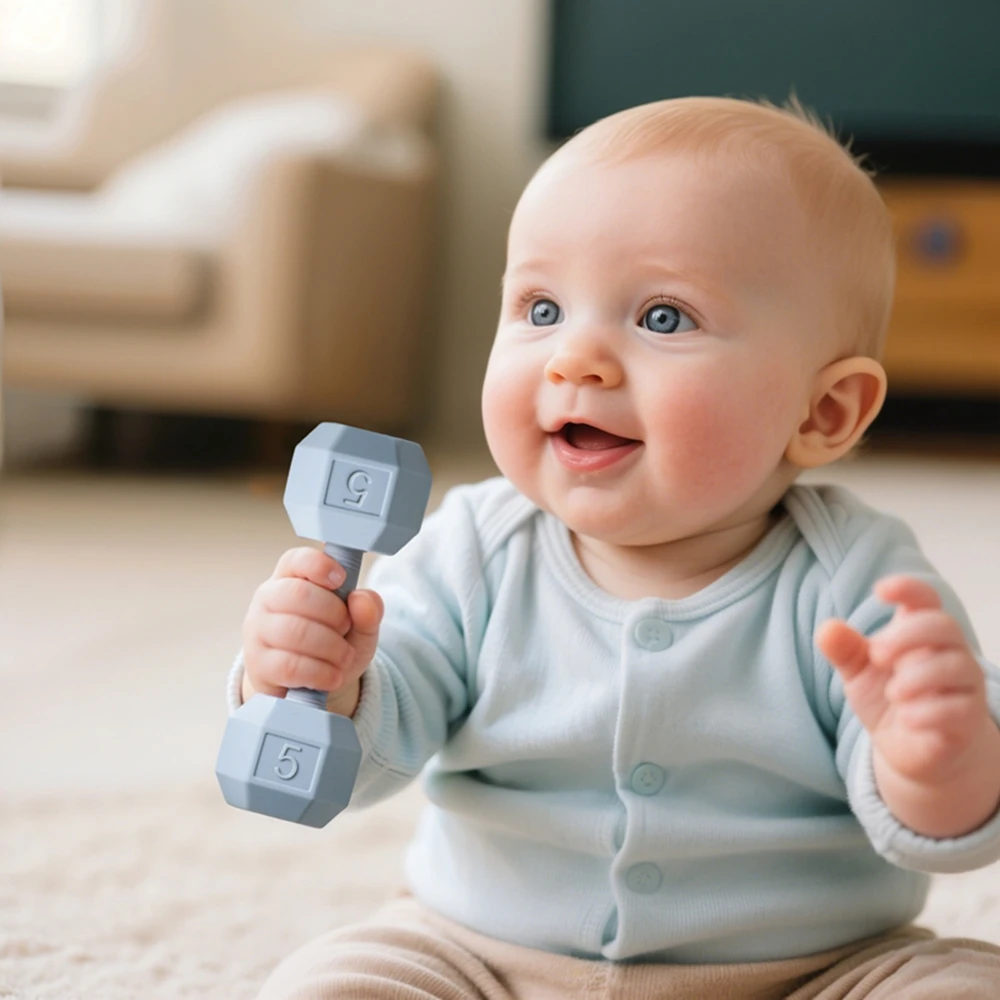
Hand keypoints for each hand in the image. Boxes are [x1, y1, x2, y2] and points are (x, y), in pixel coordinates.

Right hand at [241, 546, 382, 714]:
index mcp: (291, 578)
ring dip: (331, 647)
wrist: (309, 686)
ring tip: (344, 657)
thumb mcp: (359, 627)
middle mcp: (268, 599)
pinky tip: (333, 676)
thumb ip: (369, 610)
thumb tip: (362, 599)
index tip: (341, 580)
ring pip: (294, 631)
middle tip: (346, 628)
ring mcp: (258, 632)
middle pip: (297, 594)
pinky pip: (289, 665)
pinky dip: (320, 672)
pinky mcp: (258, 665)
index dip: (319, 566)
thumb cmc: (331, 644)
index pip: (296, 559)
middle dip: (333, 613)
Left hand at [816, 575, 991, 787]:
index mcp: (919, 633)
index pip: (926, 599)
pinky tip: (907, 719)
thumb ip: (844, 650)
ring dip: (919, 676)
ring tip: (893, 693)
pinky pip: (959, 709)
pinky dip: (930, 712)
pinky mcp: (967, 721)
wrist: (911, 749)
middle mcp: (949, 653)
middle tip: (876, 655)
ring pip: (958, 666)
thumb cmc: (888, 698)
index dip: (908, 589)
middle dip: (907, 635)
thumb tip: (827, 628)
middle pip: (944, 625)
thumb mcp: (858, 672)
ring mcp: (963, 686)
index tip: (880, 591)